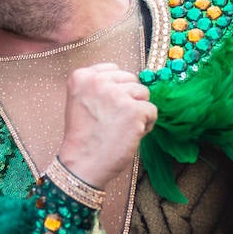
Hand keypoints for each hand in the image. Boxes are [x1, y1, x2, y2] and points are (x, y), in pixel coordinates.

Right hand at [57, 63, 156, 187]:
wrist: (82, 164)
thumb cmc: (84, 137)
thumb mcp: (80, 101)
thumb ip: (99, 87)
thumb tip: (129, 82)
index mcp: (81, 76)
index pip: (114, 70)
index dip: (116, 89)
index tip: (106, 107)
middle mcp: (98, 81)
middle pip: (131, 80)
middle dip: (128, 98)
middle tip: (114, 120)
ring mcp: (117, 94)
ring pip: (143, 93)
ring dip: (138, 111)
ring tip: (122, 127)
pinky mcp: (134, 110)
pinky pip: (152, 110)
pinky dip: (146, 125)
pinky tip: (131, 135)